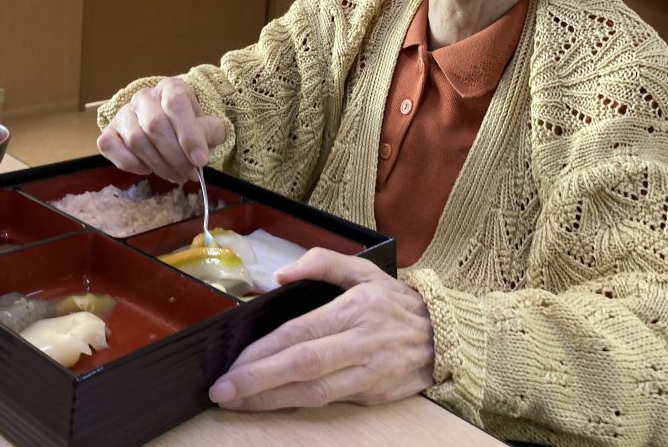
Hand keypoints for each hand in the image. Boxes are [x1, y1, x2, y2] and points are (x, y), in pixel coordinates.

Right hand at [96, 77, 224, 181]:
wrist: (170, 128)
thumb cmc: (190, 126)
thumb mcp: (208, 126)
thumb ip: (209, 132)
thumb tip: (199, 153)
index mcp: (171, 87)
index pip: (176, 104)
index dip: (188, 134)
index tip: (200, 160)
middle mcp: (144, 96)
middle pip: (155, 125)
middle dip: (176, 157)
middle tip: (190, 174)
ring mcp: (124, 112)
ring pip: (136, 139)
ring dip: (158, 165)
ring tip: (177, 175)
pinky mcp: (109, 131)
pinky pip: (110, 146)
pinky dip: (130, 163)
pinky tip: (147, 169)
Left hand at [208, 248, 434, 409]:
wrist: (445, 337)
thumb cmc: (397, 302)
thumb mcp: (365, 269)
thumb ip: (322, 262)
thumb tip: (280, 274)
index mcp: (356, 309)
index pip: (301, 333)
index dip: (264, 351)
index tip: (233, 362)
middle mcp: (362, 343)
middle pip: (303, 366)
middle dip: (258, 381)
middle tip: (222, 390)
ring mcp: (368, 373)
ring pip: (314, 392)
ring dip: (271, 400)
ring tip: (237, 402)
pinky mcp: (372, 395)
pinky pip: (328, 402)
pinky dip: (296, 405)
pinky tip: (271, 404)